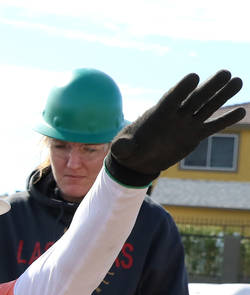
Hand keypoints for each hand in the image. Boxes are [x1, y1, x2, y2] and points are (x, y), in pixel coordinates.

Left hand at [107, 70, 245, 184]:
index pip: (172, 98)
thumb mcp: (122, 149)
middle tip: (225, 72)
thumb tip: (118, 147)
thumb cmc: (128, 150)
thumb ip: (122, 146)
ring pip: (207, 107)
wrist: (138, 159)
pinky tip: (241, 112)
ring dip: (222, 96)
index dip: (182, 89)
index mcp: (158, 114)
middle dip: (210, 86)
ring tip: (238, 81)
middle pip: (195, 98)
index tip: (193, 77)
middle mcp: (176, 115)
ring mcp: (187, 124)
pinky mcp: (194, 135)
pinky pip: (212, 126)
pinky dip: (225, 120)